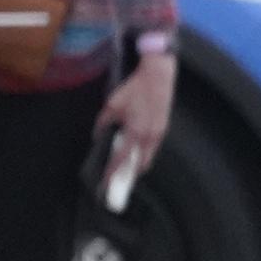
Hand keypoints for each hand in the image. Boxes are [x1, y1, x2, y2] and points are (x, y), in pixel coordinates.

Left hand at [104, 42, 177, 185]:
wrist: (158, 77)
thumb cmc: (135, 89)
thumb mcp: (112, 104)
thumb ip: (103, 122)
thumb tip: (98, 135)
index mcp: (135, 132)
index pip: (121, 160)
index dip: (113, 173)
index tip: (106, 183)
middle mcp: (149, 137)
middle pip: (140, 166)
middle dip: (129, 175)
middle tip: (117, 179)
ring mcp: (159, 134)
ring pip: (148, 158)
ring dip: (137, 164)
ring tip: (125, 166)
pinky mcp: (163, 129)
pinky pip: (153, 148)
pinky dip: (144, 153)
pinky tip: (135, 149)